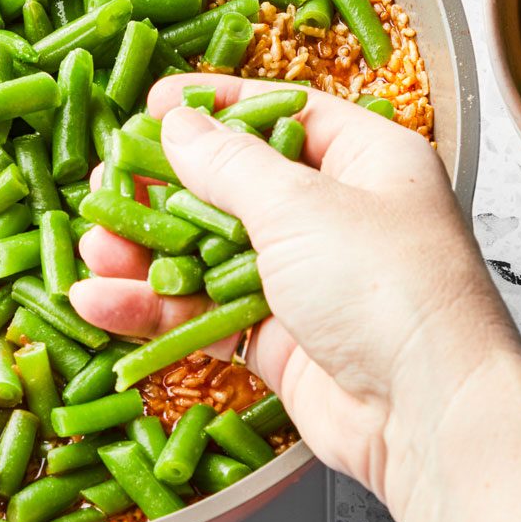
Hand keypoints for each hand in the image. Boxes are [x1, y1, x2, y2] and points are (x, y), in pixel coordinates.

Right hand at [68, 75, 520, 513]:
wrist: (428, 415)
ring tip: (93, 251)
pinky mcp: (280, 343)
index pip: (281, 115)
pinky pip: (205, 316)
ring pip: (209, 256)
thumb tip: (180, 123)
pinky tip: (102, 303)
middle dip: (162, 192)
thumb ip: (228, 164)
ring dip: (146, 255)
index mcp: (366, 161)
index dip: (215, 108)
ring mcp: (308, 282)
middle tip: (106, 187)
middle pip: (232, 188)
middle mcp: (338, 217)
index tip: (153, 106)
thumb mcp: (300, 205)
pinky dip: (154, 311)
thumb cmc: (390, 290)